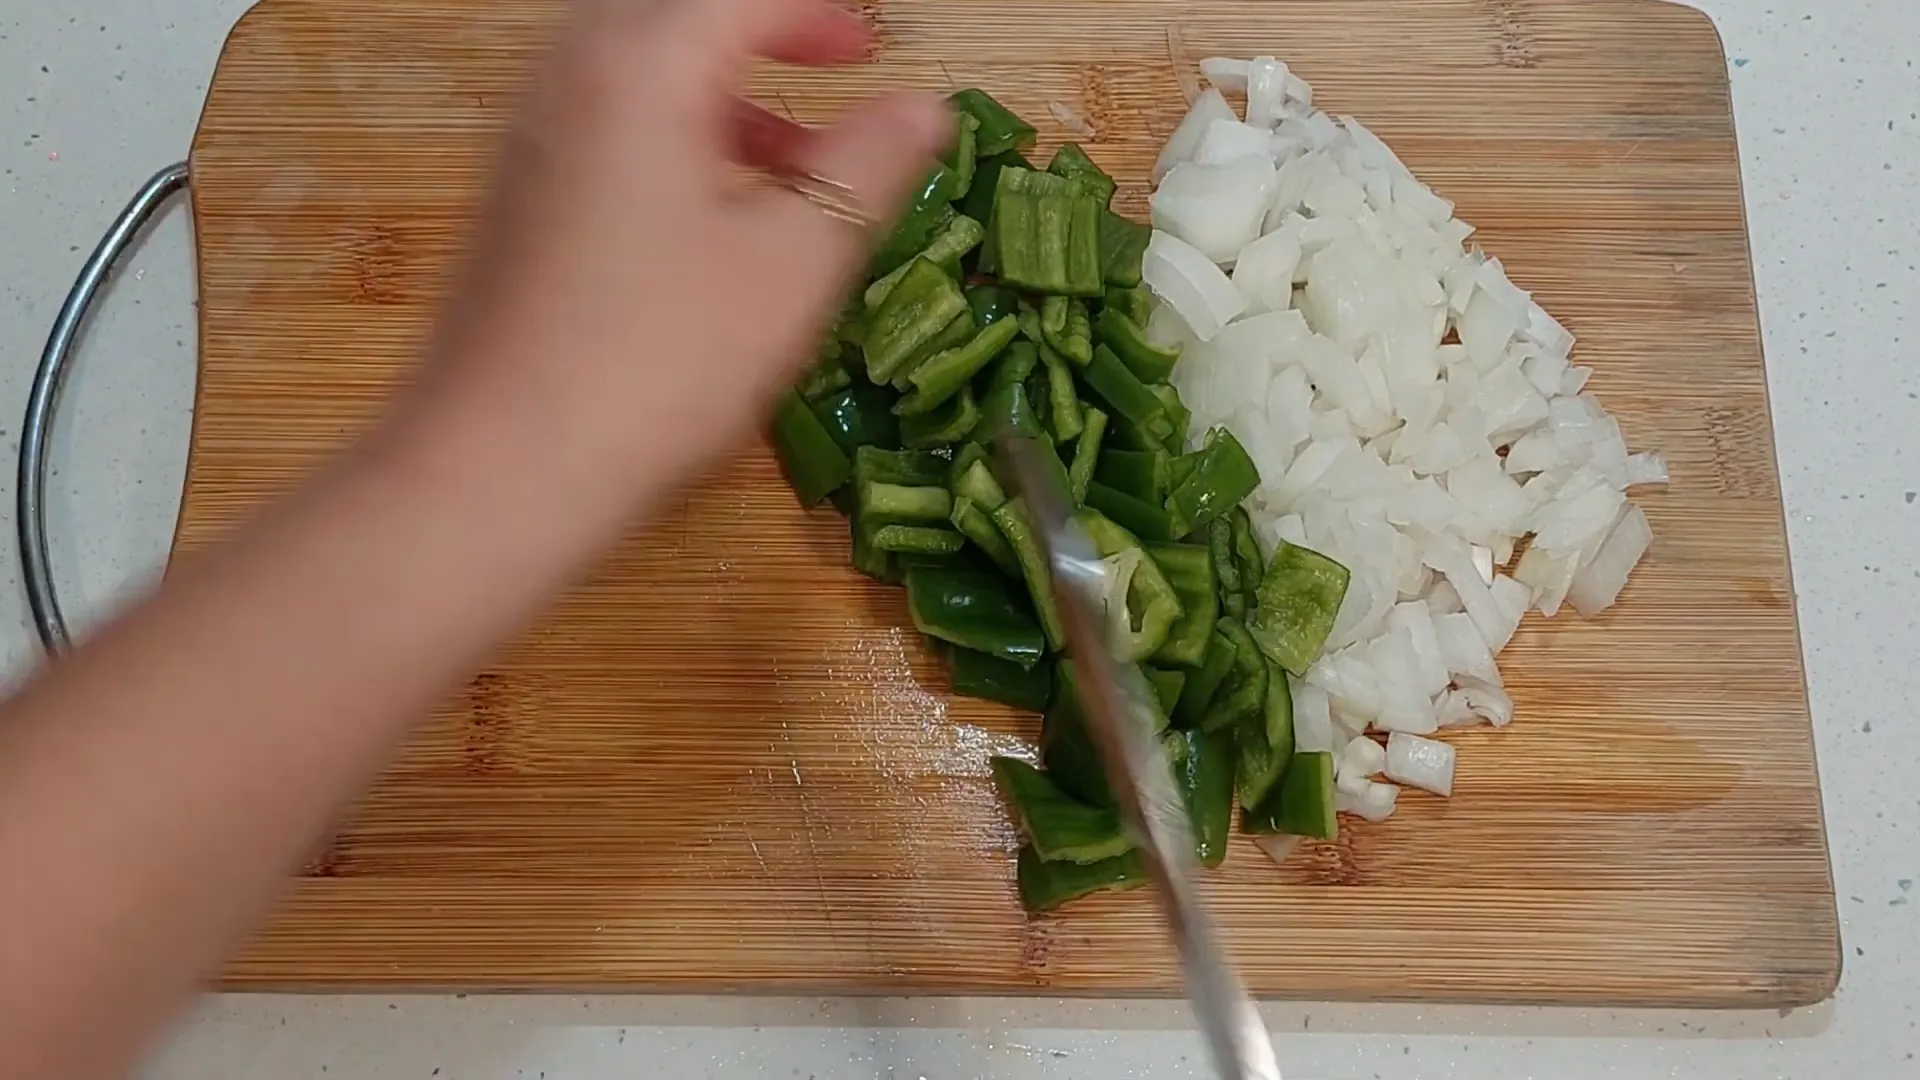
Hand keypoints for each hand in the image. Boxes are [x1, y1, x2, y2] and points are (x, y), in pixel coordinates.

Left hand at [409, 0, 950, 515]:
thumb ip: (865, 167)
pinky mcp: (513, 199)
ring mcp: (528, 138)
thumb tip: (926, 107)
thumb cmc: (659, 363)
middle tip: (832, 69)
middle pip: (674, 16)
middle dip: (759, 33)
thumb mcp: (792, 265)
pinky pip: (600, 119)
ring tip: (791, 162)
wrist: (499, 469)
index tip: (872, 45)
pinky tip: (715, 217)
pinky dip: (670, 131)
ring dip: (718, 89)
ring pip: (633, 69)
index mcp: (638, 66)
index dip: (815, 13)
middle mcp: (568, 76)